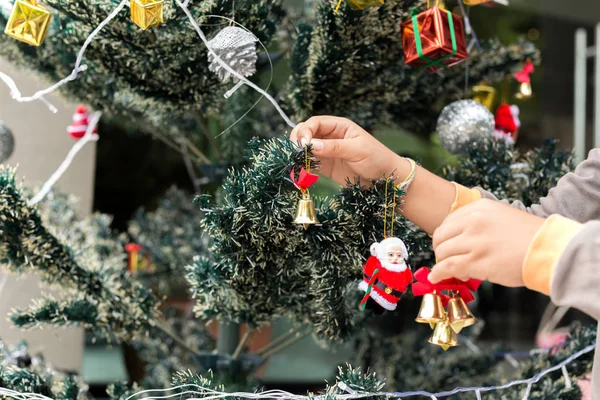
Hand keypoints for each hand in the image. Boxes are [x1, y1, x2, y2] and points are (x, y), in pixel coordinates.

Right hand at [289, 116, 404, 185]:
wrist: (386, 179)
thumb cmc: (377, 158)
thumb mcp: (357, 150)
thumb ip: (335, 147)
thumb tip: (311, 145)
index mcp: (339, 126)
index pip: (315, 123)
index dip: (305, 131)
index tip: (302, 145)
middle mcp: (330, 136)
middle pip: (305, 132)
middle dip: (298, 141)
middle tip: (296, 153)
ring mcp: (326, 151)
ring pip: (304, 148)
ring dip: (297, 154)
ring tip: (297, 163)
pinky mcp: (325, 166)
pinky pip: (308, 163)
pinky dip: (302, 166)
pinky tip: (301, 172)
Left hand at [429, 199, 544, 286]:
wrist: (549, 250)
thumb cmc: (530, 237)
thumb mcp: (501, 217)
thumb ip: (478, 224)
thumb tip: (460, 241)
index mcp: (479, 207)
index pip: (448, 221)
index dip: (446, 236)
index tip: (449, 245)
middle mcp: (473, 221)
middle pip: (440, 236)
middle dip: (441, 249)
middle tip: (448, 259)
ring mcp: (473, 240)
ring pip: (442, 252)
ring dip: (442, 263)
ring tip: (451, 271)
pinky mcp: (474, 261)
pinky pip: (447, 266)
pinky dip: (438, 273)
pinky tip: (437, 278)